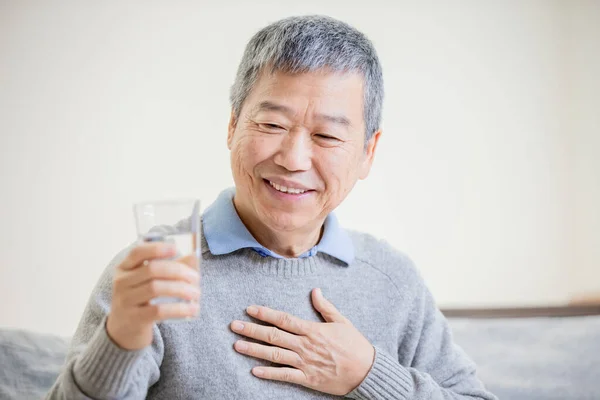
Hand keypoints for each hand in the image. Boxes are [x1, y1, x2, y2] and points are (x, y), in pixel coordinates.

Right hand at [106, 242, 199, 349]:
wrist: (123, 331)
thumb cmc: (141, 299)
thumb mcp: (148, 282)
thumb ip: (169, 268)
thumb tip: (194, 256)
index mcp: (124, 268)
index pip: (137, 252)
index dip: (156, 248)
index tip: (175, 248)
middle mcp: (121, 282)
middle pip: (152, 269)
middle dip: (178, 271)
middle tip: (196, 278)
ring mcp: (125, 301)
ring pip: (156, 288)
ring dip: (181, 289)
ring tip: (196, 294)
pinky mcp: (134, 319)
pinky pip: (159, 310)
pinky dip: (179, 309)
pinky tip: (193, 310)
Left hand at [230, 288, 373, 395]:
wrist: (366, 371)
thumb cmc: (355, 345)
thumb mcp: (342, 321)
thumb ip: (325, 307)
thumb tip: (315, 290)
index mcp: (312, 330)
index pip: (284, 319)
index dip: (265, 313)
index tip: (249, 309)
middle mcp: (305, 345)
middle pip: (273, 336)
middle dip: (252, 330)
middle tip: (234, 326)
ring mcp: (305, 363)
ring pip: (275, 355)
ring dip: (254, 350)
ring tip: (237, 346)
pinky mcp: (308, 379)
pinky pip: (285, 376)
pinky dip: (269, 374)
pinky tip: (254, 371)